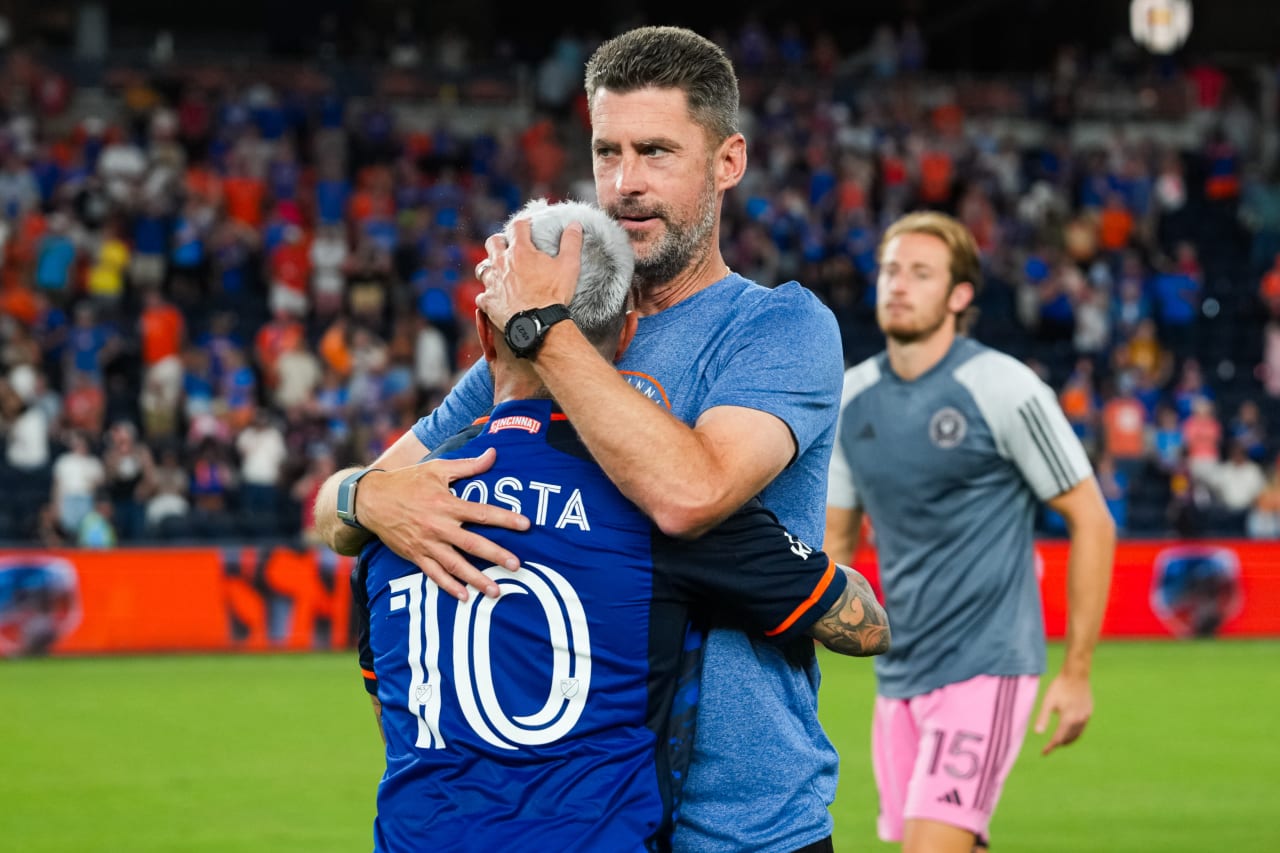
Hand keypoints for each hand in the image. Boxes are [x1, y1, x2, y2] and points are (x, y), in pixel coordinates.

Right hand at [358, 448, 529, 600]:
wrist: (371, 500)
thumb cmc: (407, 481)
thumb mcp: (437, 468)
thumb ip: (468, 466)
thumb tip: (493, 454)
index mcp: (446, 504)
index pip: (482, 513)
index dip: (506, 518)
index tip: (526, 525)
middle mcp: (438, 527)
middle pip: (472, 544)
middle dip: (496, 555)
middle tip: (516, 566)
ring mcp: (426, 544)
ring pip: (455, 565)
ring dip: (476, 579)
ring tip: (496, 590)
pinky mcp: (416, 555)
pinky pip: (434, 574)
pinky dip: (449, 586)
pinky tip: (465, 596)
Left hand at [475, 217, 581, 329]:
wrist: (538, 324)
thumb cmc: (553, 295)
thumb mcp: (568, 266)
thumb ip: (571, 242)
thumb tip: (575, 225)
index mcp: (520, 251)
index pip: (518, 227)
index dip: (524, 224)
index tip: (528, 226)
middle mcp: (501, 263)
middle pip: (493, 242)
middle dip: (500, 241)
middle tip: (509, 246)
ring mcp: (492, 283)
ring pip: (483, 268)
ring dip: (491, 268)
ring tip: (500, 272)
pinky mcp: (488, 302)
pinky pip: (482, 295)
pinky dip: (488, 296)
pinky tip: (496, 299)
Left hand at [1033, 672, 1092, 755]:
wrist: (1076, 675)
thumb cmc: (1059, 687)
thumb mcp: (1048, 702)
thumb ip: (1043, 717)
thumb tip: (1037, 733)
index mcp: (1068, 720)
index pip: (1058, 739)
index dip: (1050, 747)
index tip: (1043, 753)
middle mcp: (1079, 721)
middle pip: (1068, 738)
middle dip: (1059, 744)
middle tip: (1050, 747)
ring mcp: (1085, 717)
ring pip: (1077, 734)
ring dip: (1068, 740)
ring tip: (1060, 742)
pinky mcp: (1089, 712)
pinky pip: (1082, 727)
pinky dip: (1075, 732)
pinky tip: (1070, 729)